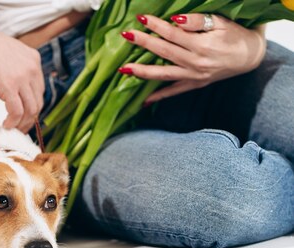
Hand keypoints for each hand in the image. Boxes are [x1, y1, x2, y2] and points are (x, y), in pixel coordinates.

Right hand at [0, 26, 44, 131]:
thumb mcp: (8, 54)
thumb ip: (16, 68)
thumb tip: (16, 83)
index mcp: (34, 59)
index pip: (39, 89)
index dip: (32, 106)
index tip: (24, 116)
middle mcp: (32, 68)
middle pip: (38, 101)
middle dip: (29, 118)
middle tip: (20, 127)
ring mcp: (22, 77)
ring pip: (30, 110)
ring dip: (21, 123)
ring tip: (12, 128)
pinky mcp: (9, 86)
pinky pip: (17, 112)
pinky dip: (12, 122)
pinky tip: (5, 125)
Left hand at [120, 14, 265, 103]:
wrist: (251, 56)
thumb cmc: (235, 35)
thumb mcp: (221, 22)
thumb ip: (198, 21)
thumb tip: (176, 21)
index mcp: (202, 45)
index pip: (173, 33)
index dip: (156, 25)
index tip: (142, 18)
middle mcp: (196, 63)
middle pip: (164, 52)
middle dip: (144, 43)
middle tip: (126, 36)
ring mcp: (194, 76)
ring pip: (163, 74)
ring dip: (142, 72)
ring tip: (124, 69)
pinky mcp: (195, 84)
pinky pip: (173, 92)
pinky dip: (159, 97)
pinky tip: (143, 101)